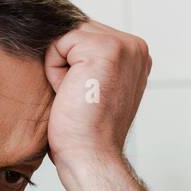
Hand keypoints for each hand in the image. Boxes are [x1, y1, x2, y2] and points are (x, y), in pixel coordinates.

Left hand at [43, 20, 150, 184]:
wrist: (90, 158)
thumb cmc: (82, 134)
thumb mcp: (89, 88)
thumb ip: (87, 61)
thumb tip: (59, 39)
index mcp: (134, 56)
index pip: (84, 37)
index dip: (70, 67)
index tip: (83, 97)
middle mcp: (135, 46)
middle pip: (74, 33)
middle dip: (65, 66)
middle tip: (78, 100)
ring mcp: (124, 45)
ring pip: (66, 37)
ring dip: (60, 69)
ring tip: (75, 98)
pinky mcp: (106, 49)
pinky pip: (59, 43)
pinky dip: (54, 71)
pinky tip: (71, 95)